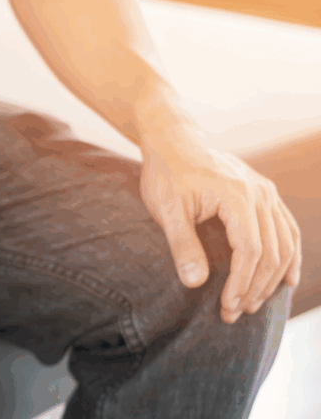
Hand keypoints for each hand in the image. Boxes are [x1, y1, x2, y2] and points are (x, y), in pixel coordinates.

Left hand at [140, 142, 300, 323]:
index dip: (241, 283)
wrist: (174, 141)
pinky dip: (289, 256)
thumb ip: (182, 244)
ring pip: (285, 243)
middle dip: (255, 287)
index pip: (250, 250)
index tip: (227, 307)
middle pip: (271, 251)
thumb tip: (195, 283)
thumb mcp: (166, 209)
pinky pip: (286, 229)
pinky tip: (286, 280)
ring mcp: (266, 192)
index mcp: (237, 196)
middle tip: (236, 313)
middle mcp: (260, 193)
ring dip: (273, 278)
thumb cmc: (166, 173)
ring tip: (252, 303)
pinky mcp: (265, 194)